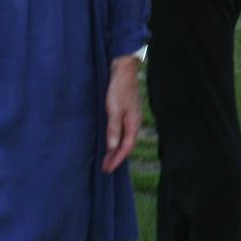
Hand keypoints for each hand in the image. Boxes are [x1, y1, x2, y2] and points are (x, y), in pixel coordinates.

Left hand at [102, 58, 141, 173]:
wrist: (124, 71)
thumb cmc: (119, 89)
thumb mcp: (114, 109)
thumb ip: (113, 129)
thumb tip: (113, 147)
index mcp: (133, 124)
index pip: (126, 147)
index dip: (116, 159)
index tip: (107, 169)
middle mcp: (134, 123)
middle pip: (127, 145)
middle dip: (116, 158)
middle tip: (105, 168)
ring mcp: (132, 118)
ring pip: (125, 139)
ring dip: (116, 150)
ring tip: (107, 159)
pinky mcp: (127, 113)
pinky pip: (123, 132)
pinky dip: (117, 140)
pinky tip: (112, 141)